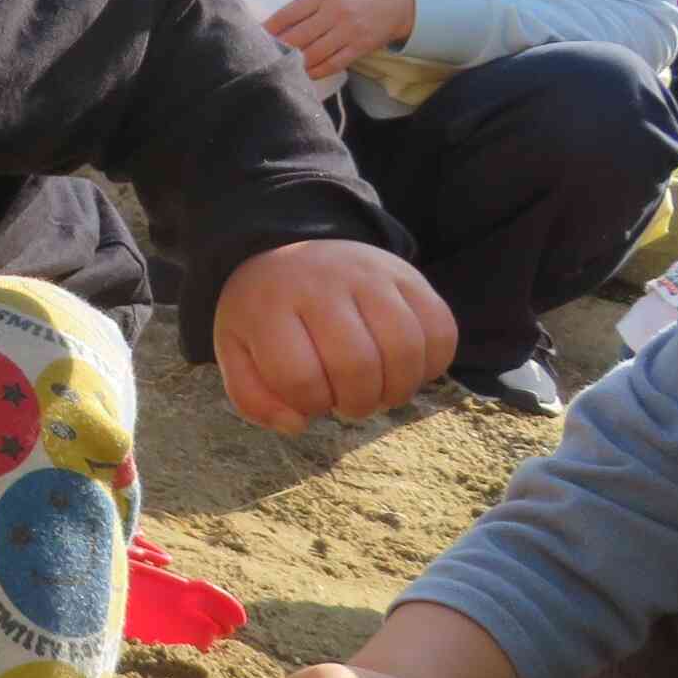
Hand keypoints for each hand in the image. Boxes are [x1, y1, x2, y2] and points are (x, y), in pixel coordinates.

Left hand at [215, 239, 456, 431]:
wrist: (295, 253)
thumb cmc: (267, 317)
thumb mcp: (236, 352)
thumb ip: (253, 398)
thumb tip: (297, 425)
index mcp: (270, 305)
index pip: (299, 376)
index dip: (310, 405)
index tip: (309, 401)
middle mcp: (322, 282)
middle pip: (357, 365)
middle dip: (357, 403)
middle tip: (349, 403)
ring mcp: (370, 274)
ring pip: (404, 348)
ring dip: (397, 389)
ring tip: (379, 392)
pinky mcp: (408, 276)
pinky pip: (440, 330)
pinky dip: (432, 365)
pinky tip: (406, 370)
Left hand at [268, 0, 417, 81]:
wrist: (400, 2)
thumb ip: (309, 6)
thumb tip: (279, 26)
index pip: (289, 13)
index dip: (269, 28)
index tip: (255, 37)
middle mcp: (335, 12)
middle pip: (298, 37)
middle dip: (278, 49)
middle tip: (263, 58)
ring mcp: (348, 31)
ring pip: (313, 53)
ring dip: (295, 63)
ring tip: (281, 68)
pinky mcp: (359, 47)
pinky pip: (332, 64)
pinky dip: (316, 71)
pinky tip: (305, 74)